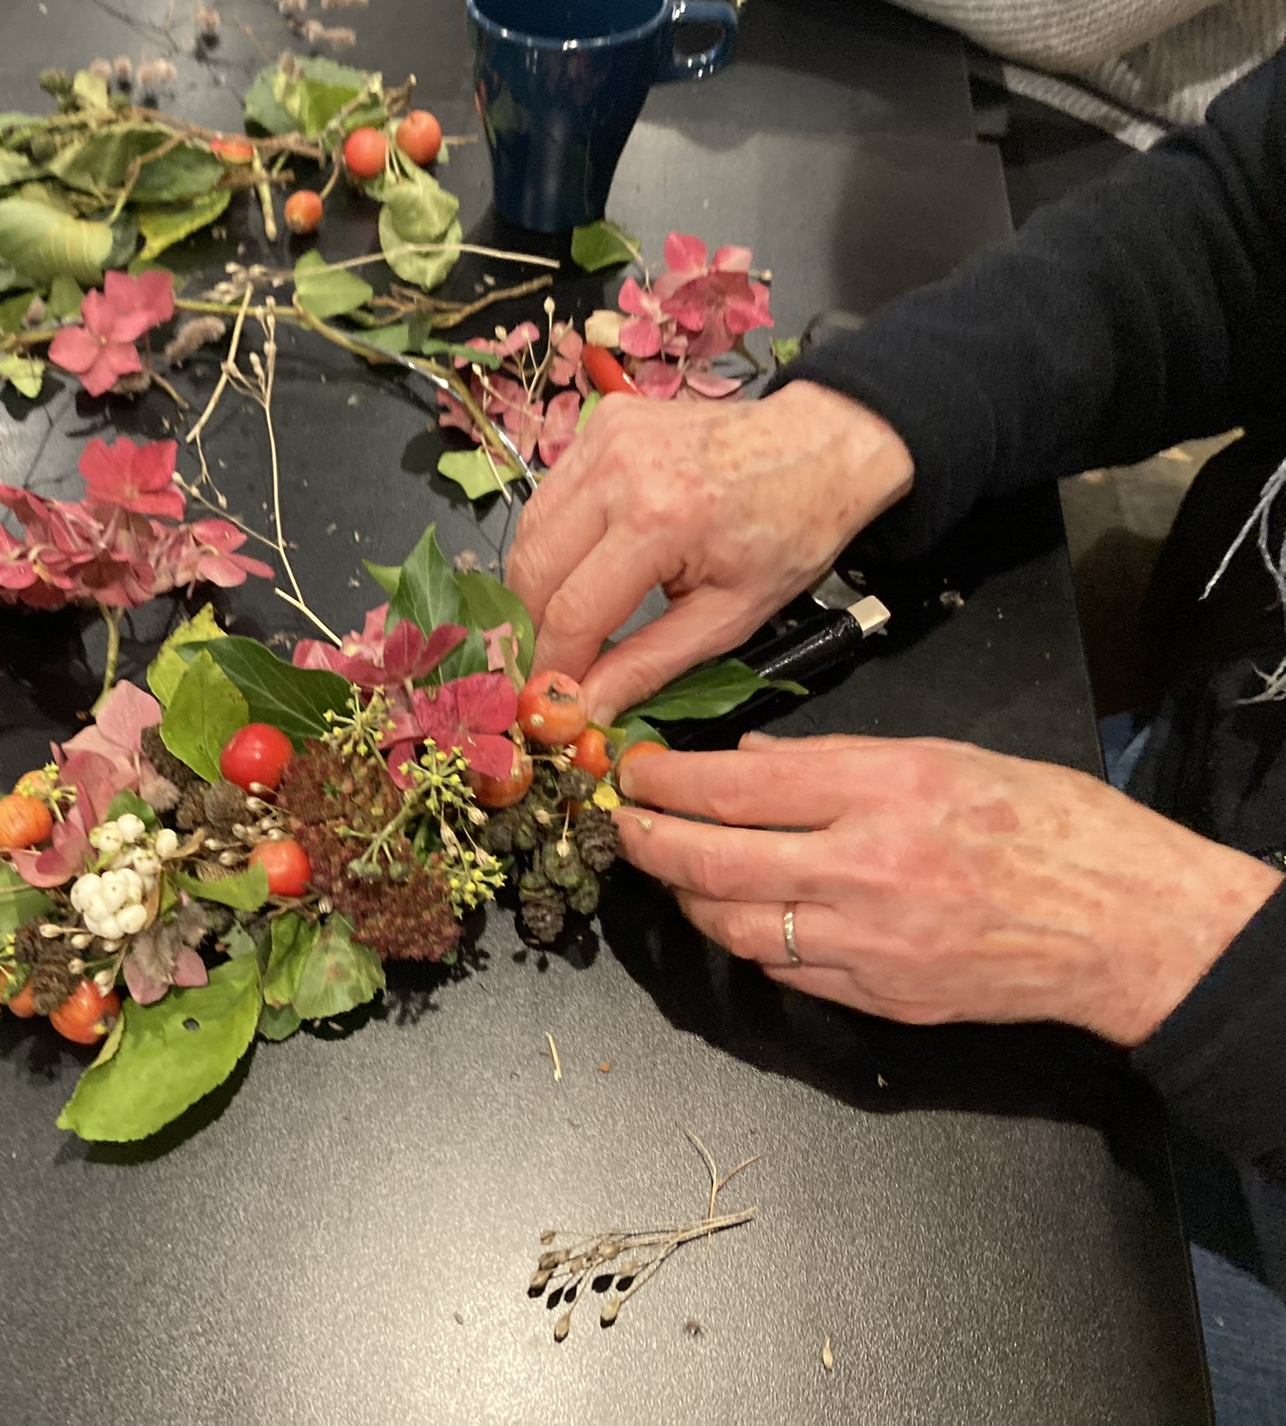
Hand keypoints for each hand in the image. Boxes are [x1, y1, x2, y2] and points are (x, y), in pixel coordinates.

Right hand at [505, 381, 913, 722]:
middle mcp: (618, 470)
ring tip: (559, 620)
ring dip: (534, 584)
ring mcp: (603, 439)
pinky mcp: (600, 422)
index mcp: (659, 520)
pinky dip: (552, 539)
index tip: (549, 701)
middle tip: (546, 664)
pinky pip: (548, 496)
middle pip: (532, 569)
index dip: (553, 665)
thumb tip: (587, 710)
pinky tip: (579, 563)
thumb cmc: (789, 532)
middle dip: (530, 627)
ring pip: (529, 530)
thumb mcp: (730, 617)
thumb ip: (649, 665)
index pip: (572, 612)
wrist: (819, 445)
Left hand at [612, 734, 1281, 1046]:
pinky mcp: (880, 995)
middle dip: (652, 843)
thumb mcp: (946, 755)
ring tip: (672, 872)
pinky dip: (750, 942)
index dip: (669, 782)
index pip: (738, 786)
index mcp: (885, 791)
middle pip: (716, 860)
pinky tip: (740, 918)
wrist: (1124, 926)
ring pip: (736, 927)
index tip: (637, 773)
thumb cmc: (1051, 826)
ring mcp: (869, 941)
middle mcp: (866, 867)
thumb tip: (750, 763)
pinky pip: (786, 971)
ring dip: (689, 900)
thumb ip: (837, 760)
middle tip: (626, 827)